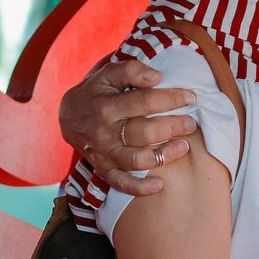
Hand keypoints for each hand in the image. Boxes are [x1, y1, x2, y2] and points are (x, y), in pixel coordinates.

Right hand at [59, 60, 198, 194]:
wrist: (68, 115)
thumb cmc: (96, 91)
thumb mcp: (107, 73)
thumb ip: (131, 70)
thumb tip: (157, 77)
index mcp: (107, 105)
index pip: (144, 102)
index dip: (171, 99)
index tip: (191, 98)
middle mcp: (105, 132)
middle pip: (144, 133)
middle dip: (173, 127)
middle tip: (191, 123)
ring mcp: (104, 153)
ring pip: (137, 160)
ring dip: (164, 156)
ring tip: (184, 146)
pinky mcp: (103, 168)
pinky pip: (120, 183)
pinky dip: (139, 188)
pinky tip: (159, 185)